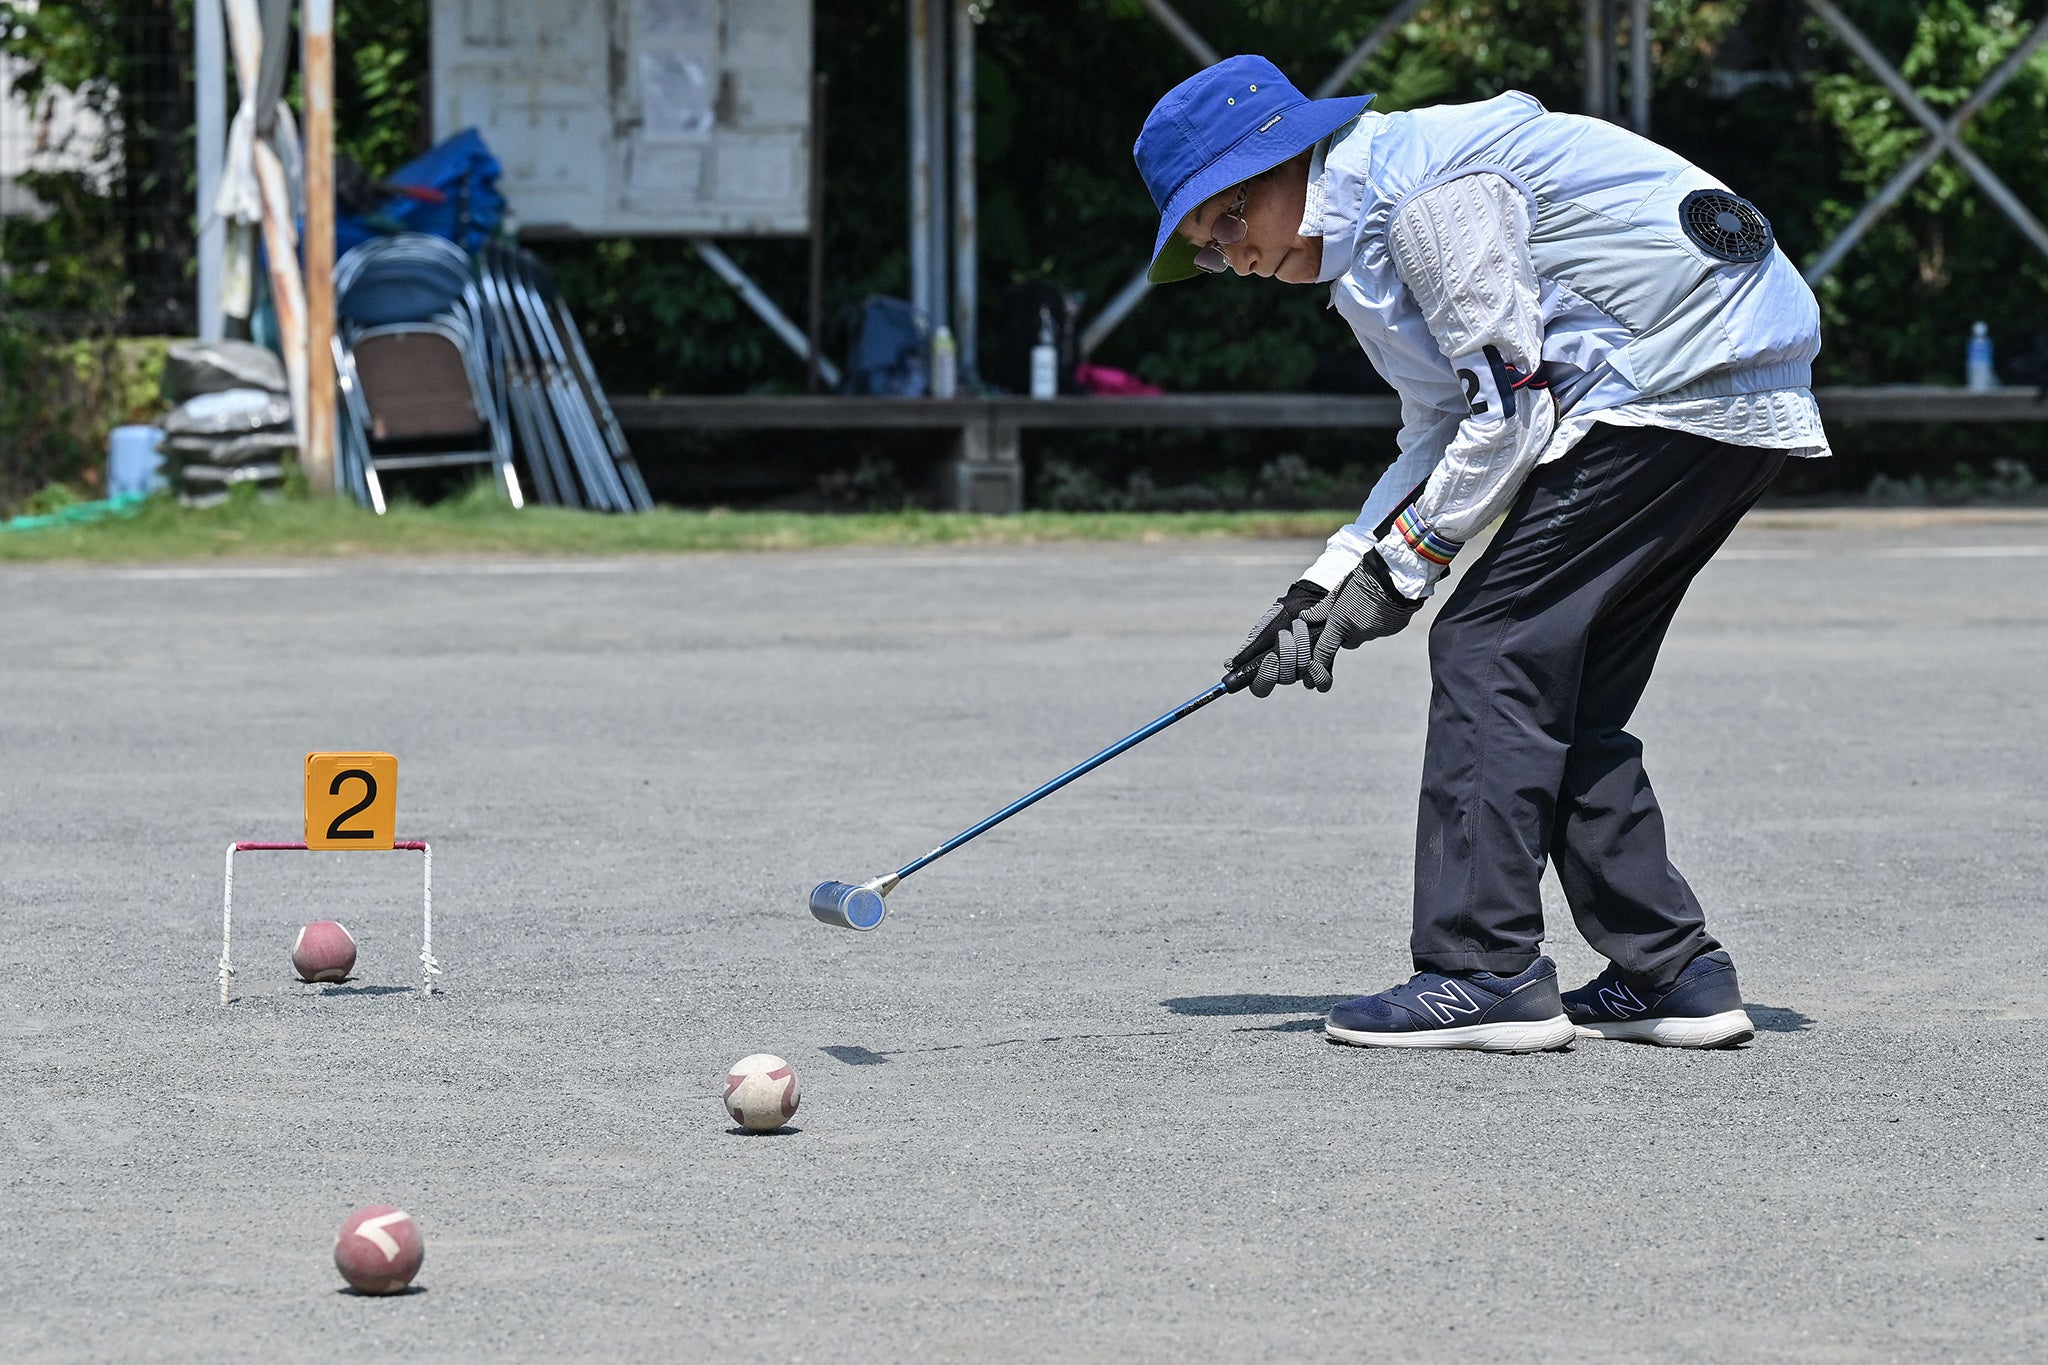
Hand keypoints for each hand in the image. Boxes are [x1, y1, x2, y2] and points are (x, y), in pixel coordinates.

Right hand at [1228, 579, 1327, 697]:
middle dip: (1287, 654)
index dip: (1265, 678)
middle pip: (1285, 679)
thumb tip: (1229, 665)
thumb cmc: (1282, 617)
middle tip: (1285, 633)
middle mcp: (1284, 673)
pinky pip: (1322, 681)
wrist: (1306, 604)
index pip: (1261, 688)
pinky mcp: (1322, 668)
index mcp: (1267, 668)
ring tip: (1299, 626)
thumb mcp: (1264, 631)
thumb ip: (1250, 648)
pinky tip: (1316, 653)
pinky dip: (1318, 670)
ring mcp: (1303, 672)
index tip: (1270, 657)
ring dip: (1301, 649)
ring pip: (1301, 674)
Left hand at [1301, 550, 1422, 690]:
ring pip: (1366, 635)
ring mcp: (1377, 633)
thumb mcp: (1337, 592)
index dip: (1318, 662)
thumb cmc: (1362, 579)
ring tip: (1368, 604)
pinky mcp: (1393, 629)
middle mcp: (1359, 633)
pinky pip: (1382, 629)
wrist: (1395, 573)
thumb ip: (1321, 610)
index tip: (1313, 671)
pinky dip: (1380, 621)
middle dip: (1346, 633)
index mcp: (1341, 624)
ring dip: (1364, 625)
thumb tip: (1304, 618)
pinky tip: (1382, 605)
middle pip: (1347, 642)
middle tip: (1349, 614)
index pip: (1325, 650)